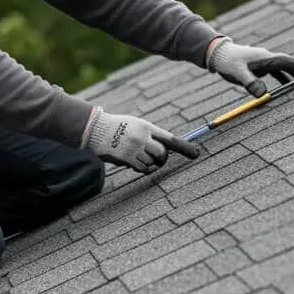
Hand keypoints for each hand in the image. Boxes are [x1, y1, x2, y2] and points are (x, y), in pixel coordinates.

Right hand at [82, 108, 199, 172]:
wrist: (96, 130)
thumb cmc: (118, 127)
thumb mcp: (136, 124)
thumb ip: (150, 134)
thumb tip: (167, 146)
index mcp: (147, 127)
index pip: (170, 138)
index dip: (184, 146)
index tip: (196, 153)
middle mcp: (142, 138)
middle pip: (163, 154)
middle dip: (162, 158)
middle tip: (158, 157)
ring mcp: (135, 149)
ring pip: (152, 163)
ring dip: (149, 163)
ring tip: (139, 155)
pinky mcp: (127, 159)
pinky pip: (142, 169)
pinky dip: (142, 168)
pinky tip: (135, 162)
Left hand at [207, 37, 293, 97]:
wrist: (217, 54)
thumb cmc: (228, 62)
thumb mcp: (238, 73)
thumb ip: (250, 83)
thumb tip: (263, 94)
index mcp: (266, 58)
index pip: (289, 62)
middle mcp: (268, 58)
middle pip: (290, 64)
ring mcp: (264, 61)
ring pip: (284, 68)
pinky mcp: (259, 66)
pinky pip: (276, 71)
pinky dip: (283, 77)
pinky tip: (286, 85)